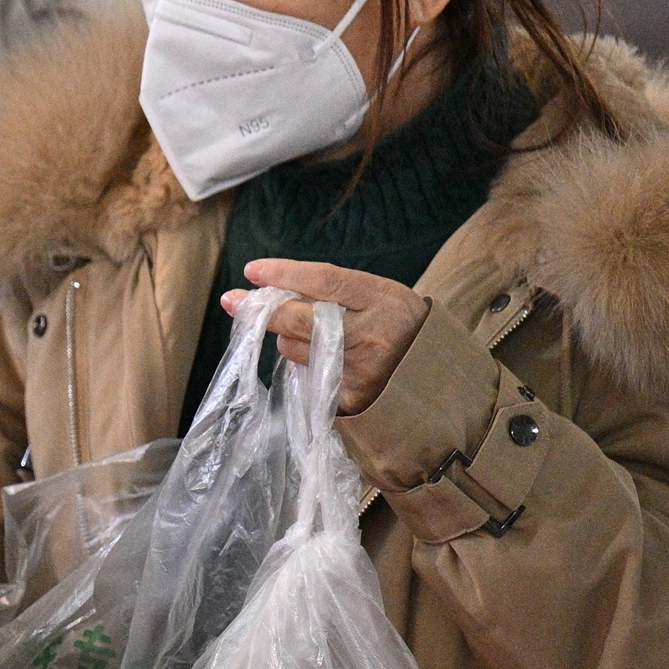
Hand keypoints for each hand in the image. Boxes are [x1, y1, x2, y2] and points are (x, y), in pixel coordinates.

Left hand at [231, 259, 428, 413]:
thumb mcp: (379, 296)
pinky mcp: (348, 398)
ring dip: (289, 339)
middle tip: (234, 300)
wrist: (435, 375)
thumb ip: (335, 290)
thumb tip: (274, 288)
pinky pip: (304, 374)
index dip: (284, 273)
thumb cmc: (397, 325)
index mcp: (382, 299)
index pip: (325, 280)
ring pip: (294, 348)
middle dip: (262, 309)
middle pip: (299, 318)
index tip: (251, 270)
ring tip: (314, 336)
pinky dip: (304, 363)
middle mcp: (370, 335)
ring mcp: (359, 370)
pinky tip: (323, 360)